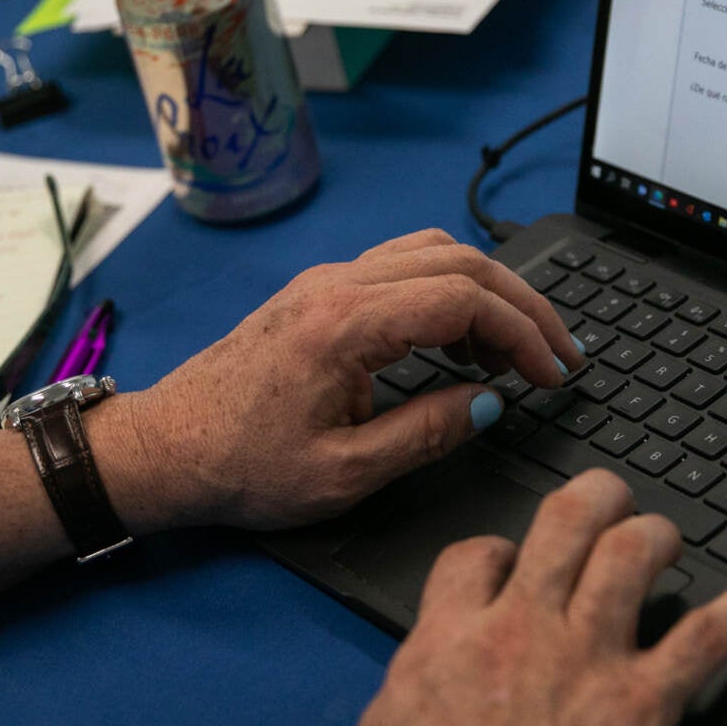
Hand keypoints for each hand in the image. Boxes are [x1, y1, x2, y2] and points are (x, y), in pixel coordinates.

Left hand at [95, 229, 584, 532]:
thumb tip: (489, 403)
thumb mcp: (344, 472)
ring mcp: (326, 281)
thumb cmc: (240, 466)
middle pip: (461, 262)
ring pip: (433, 253)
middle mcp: (337, 285)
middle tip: (561, 354)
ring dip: (487, 291)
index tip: (553, 375)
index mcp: (345, 324)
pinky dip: (448, 290)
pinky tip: (459, 342)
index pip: (465, 298)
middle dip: (524, 305)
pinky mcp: (319, 292)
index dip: (524, 334)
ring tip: (513, 354)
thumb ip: (426, 434)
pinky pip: (402, 266)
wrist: (165, 449)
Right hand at [345, 469, 726, 725]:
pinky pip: (711, 636)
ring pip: (633, 552)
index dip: (497, 549)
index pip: (475, 553)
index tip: (510, 563)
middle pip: (564, 521)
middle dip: (593, 496)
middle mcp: (521, 634)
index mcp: (447, 642)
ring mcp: (588, 666)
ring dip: (655, 533)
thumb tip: (433, 660)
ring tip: (665, 538)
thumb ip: (415, 681)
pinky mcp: (645, 710)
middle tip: (607, 500)